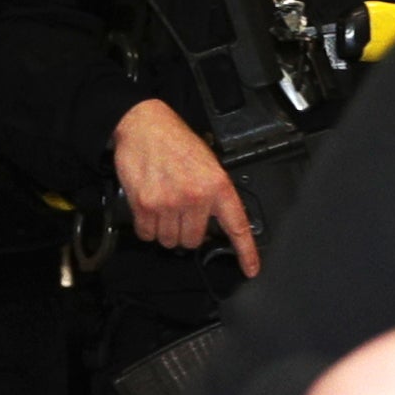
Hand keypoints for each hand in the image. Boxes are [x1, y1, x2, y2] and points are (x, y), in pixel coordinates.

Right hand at [112, 97, 261, 274]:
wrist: (144, 125)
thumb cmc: (175, 142)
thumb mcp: (209, 165)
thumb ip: (214, 195)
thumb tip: (214, 223)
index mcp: (218, 187)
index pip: (237, 227)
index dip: (246, 253)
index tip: (250, 269)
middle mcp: (195, 197)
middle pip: (193, 241)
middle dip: (185, 231)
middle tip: (180, 215)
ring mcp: (169, 203)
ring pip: (169, 239)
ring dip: (165, 230)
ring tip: (163, 208)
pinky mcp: (144, 204)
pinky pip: (147, 233)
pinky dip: (146, 227)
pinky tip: (149, 209)